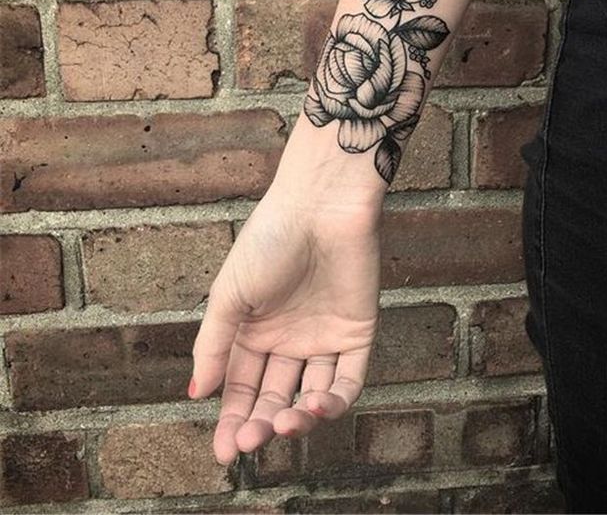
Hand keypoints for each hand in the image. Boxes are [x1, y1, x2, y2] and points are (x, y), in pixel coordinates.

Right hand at [188, 182, 380, 464]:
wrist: (320, 206)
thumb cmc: (270, 241)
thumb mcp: (229, 294)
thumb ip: (215, 345)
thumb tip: (197, 394)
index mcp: (255, 331)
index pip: (242, 387)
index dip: (233, 420)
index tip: (226, 452)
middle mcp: (289, 339)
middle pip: (275, 395)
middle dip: (263, 423)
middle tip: (253, 442)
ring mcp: (324, 337)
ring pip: (312, 394)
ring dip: (298, 417)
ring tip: (286, 423)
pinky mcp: (357, 332)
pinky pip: (348, 378)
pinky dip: (335, 400)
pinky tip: (315, 407)